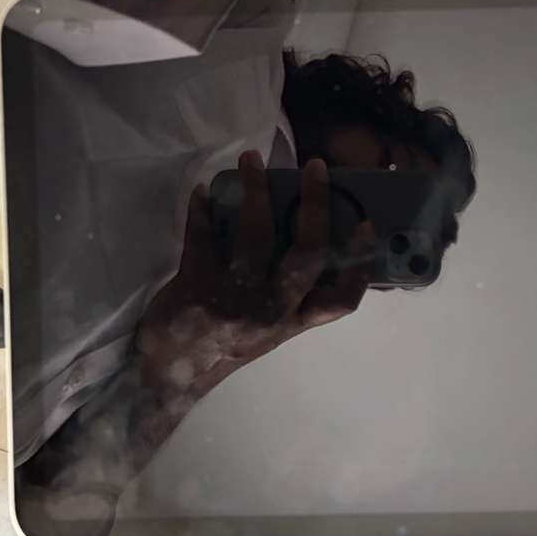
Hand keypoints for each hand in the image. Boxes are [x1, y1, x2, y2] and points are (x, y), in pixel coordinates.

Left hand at [137, 152, 374, 399]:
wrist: (169, 375)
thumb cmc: (225, 346)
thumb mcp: (269, 331)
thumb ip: (291, 297)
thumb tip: (306, 243)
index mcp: (292, 321)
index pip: (341, 300)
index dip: (360, 262)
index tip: (367, 225)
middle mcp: (271, 310)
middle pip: (307, 253)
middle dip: (315, 203)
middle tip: (315, 166)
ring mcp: (235, 297)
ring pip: (256, 234)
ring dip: (256, 190)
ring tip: (251, 159)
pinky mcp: (197, 286)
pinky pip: (203, 237)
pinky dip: (202, 210)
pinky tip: (203, 191)